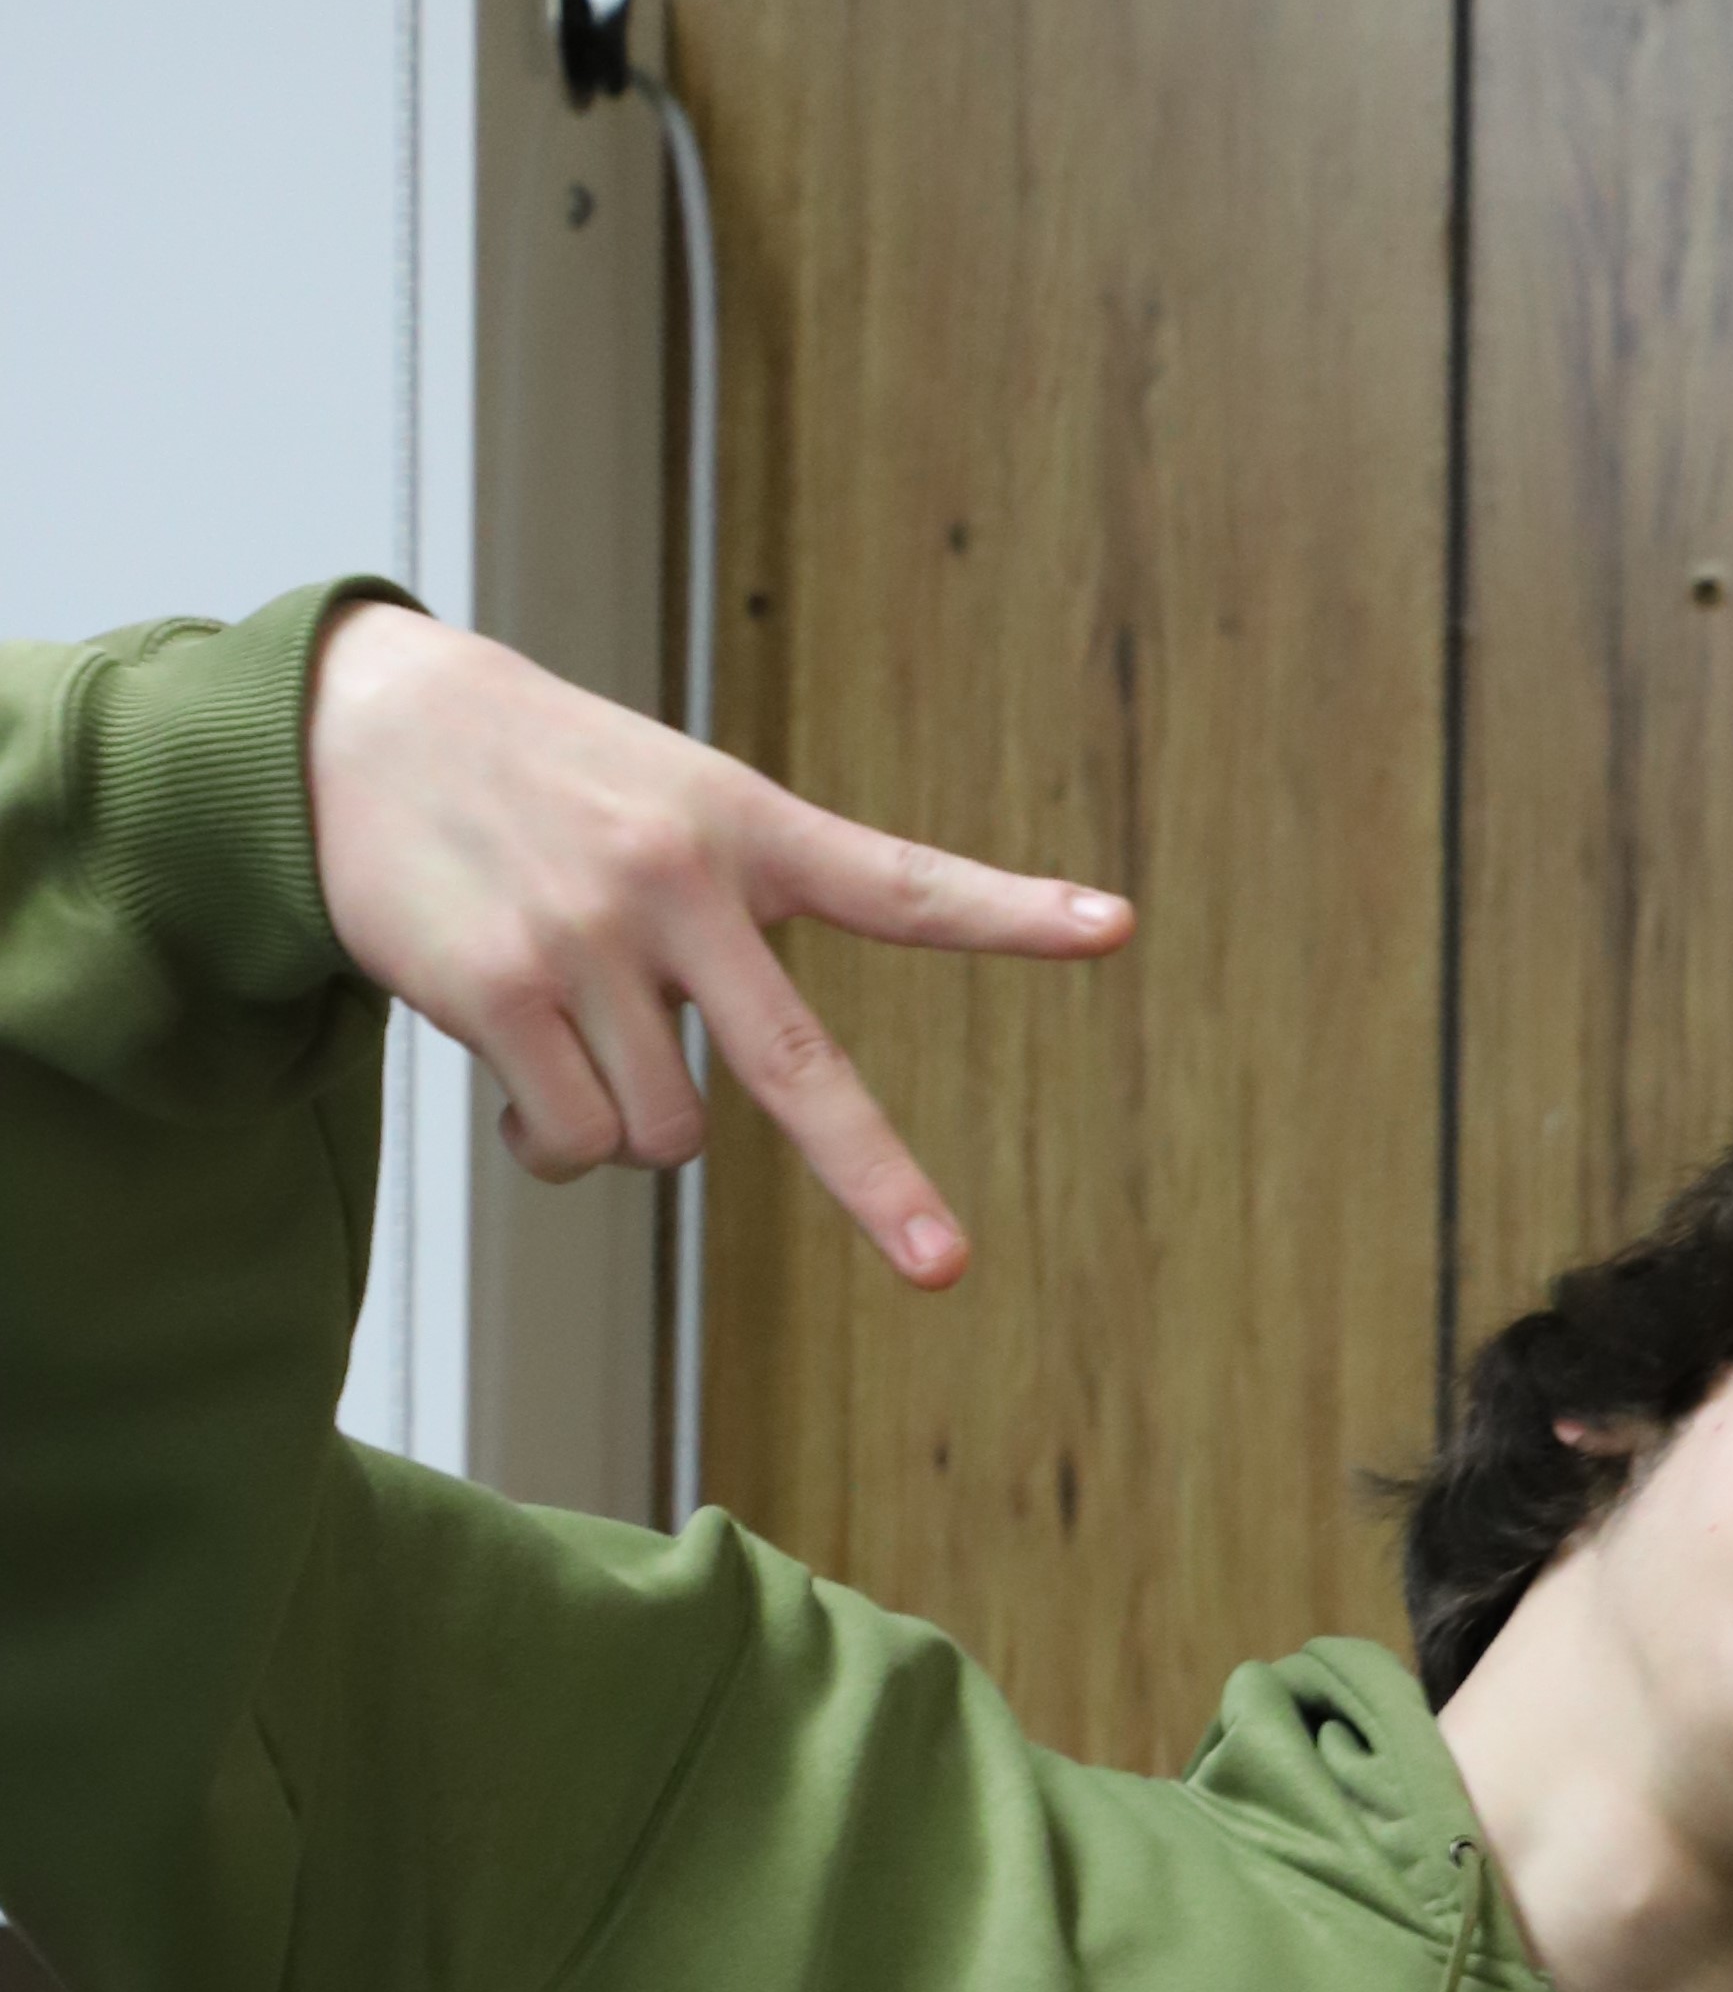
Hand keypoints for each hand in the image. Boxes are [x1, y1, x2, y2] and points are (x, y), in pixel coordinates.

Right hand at [303, 599, 1132, 1286]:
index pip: (901, 881)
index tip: (1113, 927)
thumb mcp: (670, 802)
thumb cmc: (545, 782)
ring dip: (628, 1126)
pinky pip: (569, 1139)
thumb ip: (737, 918)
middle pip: (800, 1070)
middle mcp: (679, 883)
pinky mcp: (497, 989)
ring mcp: (589, 939)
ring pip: (665, 1134)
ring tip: (573, 1037)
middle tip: (946, 1268)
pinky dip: (550, 1143)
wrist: (359, 724)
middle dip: (878, 1180)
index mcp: (748, 826)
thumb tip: (710, 1105)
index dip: (1011, 911)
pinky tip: (512, 1072)